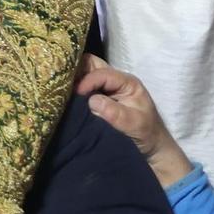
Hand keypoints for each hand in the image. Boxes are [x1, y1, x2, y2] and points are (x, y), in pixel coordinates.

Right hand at [75, 54, 189, 186]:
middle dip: (77, 71)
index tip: (76, 93)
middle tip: (62, 83)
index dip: (88, 81)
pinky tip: (65, 97)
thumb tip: (92, 101)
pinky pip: (85, 89)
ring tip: (61, 89)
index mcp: (127, 82)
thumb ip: (115, 112)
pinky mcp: (100, 99)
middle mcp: (115, 81)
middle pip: (92, 65)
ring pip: (86, 74)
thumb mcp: (135, 124)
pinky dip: (75, 90)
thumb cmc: (147, 134)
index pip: (103, 73)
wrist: (152, 148)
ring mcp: (107, 89)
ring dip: (75, 80)